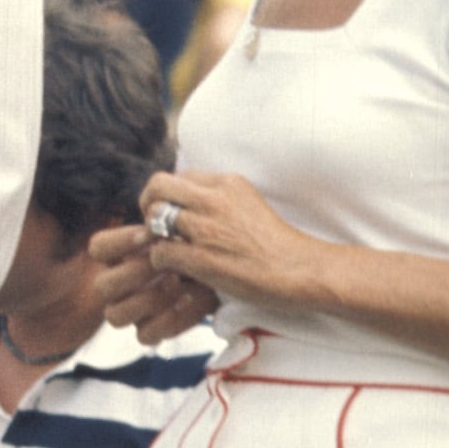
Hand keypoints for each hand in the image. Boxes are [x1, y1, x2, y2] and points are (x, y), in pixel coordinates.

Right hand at [89, 222, 219, 344]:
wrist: (221, 274)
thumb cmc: (196, 249)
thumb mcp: (182, 234)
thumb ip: (167, 230)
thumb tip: (159, 225)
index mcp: (117, 256)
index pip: (98, 248)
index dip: (120, 241)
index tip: (150, 235)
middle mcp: (117, 286)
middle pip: (102, 286)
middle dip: (134, 273)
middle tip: (163, 261)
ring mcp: (130, 311)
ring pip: (115, 316)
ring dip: (147, 299)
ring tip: (176, 282)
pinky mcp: (149, 331)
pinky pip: (144, 335)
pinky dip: (166, 320)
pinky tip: (187, 300)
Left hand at [132, 170, 320, 319]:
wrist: (300, 271)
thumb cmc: (277, 245)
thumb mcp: (250, 204)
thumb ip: (222, 199)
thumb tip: (192, 202)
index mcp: (228, 183)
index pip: (180, 176)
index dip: (169, 194)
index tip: (172, 211)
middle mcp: (214, 199)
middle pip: (158, 185)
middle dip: (148, 203)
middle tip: (154, 224)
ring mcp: (206, 228)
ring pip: (154, 218)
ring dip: (153, 234)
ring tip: (165, 247)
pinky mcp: (201, 258)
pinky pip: (159, 251)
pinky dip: (160, 261)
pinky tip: (175, 269)